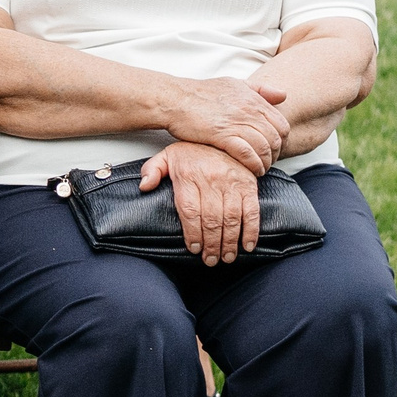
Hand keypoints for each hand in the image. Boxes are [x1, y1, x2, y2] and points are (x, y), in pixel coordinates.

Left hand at [140, 142, 261, 265]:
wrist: (223, 136)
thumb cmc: (192, 151)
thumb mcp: (167, 156)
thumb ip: (152, 170)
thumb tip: (144, 186)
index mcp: (189, 176)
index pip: (190, 210)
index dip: (192, 233)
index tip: (193, 248)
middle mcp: (212, 180)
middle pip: (211, 219)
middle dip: (211, 244)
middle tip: (210, 260)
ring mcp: (232, 183)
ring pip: (231, 218)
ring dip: (229, 242)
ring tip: (225, 257)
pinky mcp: (249, 185)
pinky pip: (252, 211)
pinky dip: (251, 230)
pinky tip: (247, 245)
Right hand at [162, 76, 292, 174]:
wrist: (175, 99)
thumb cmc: (201, 93)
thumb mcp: (234, 83)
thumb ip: (259, 89)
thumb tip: (283, 95)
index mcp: (253, 99)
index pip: (281, 124)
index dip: (281, 140)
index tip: (273, 149)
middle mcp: (249, 111)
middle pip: (275, 139)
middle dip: (274, 155)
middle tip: (267, 162)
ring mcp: (236, 123)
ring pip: (263, 148)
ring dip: (264, 163)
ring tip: (260, 170)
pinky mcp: (222, 135)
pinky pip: (247, 154)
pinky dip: (253, 165)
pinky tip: (251, 170)